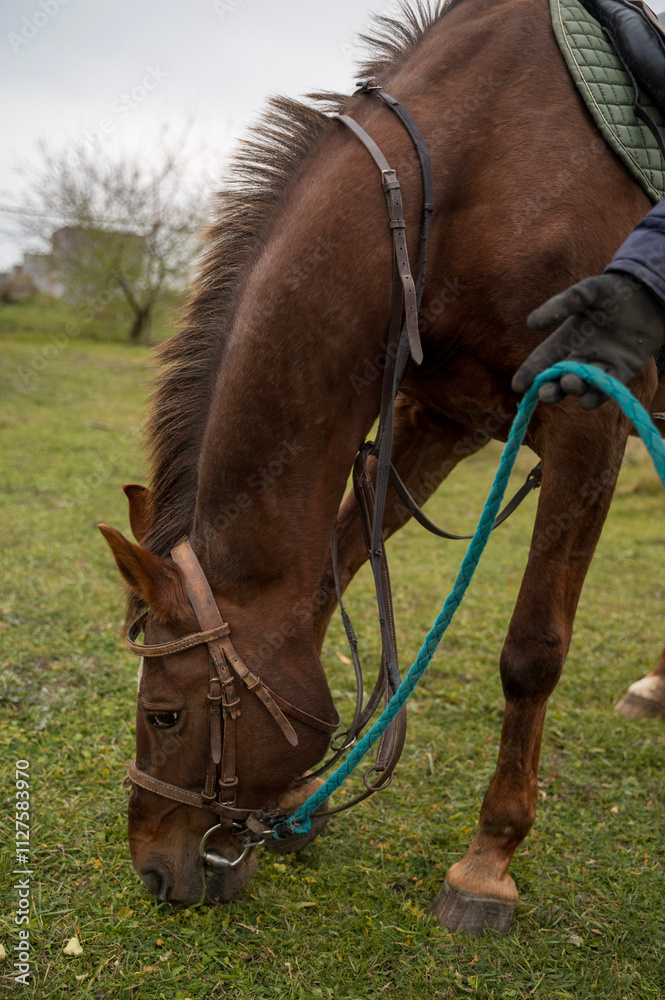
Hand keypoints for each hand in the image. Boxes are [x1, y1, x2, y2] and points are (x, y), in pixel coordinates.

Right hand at [511, 273, 664, 408]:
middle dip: (550, 389)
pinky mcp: (623, 371)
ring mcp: (602, 364)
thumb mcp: (585, 293)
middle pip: (559, 379)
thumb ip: (560, 306)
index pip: (544, 358)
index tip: (518, 386)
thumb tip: (530, 323)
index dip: (530, 372)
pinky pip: (606, 389)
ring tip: (569, 384)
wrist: (649, 293)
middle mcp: (582, 355)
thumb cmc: (614, 290)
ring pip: (582, 386)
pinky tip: (586, 401)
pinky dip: (596, 397)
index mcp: (568, 337)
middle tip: (544, 393)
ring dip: (572, 390)